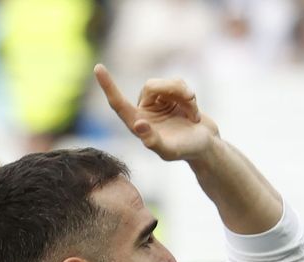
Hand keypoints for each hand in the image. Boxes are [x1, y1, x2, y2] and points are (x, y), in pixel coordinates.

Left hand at [95, 65, 219, 162]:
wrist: (205, 145)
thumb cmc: (186, 151)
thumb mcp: (169, 151)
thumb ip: (153, 141)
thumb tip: (138, 125)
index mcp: (136, 124)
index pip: (118, 103)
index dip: (108, 86)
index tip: (98, 67)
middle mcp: (143, 112)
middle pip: (151, 85)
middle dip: (172, 89)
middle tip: (190, 99)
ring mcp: (157, 103)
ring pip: (167, 83)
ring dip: (184, 95)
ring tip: (192, 115)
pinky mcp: (171, 97)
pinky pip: (178, 84)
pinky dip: (190, 97)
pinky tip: (193, 113)